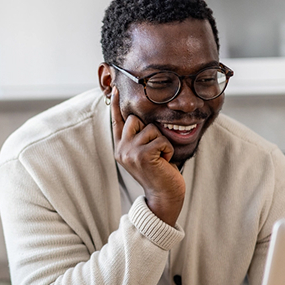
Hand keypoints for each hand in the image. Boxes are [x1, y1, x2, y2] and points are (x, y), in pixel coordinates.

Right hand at [111, 87, 185, 226]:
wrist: (164, 196)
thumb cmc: (160, 174)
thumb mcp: (146, 154)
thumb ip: (139, 138)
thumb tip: (140, 118)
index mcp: (121, 148)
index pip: (117, 121)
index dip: (116, 105)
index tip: (116, 88)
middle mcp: (122, 149)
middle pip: (136, 119)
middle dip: (151, 131)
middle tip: (156, 151)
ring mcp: (130, 152)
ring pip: (150, 129)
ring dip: (162, 142)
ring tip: (161, 158)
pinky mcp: (142, 155)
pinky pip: (161, 140)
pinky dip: (168, 149)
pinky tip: (165, 162)